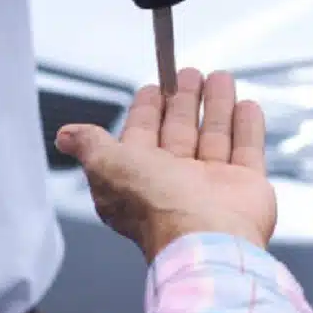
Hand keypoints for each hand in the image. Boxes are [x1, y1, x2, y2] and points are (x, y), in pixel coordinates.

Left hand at [55, 69, 276, 260]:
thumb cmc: (157, 208)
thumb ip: (91, 145)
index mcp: (141, 178)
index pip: (143, 136)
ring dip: (217, 105)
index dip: (147, 110)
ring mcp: (213, 184)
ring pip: (215, 136)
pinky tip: (246, 105)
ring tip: (220, 77)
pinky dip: (247, 127)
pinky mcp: (245, 185)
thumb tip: (65, 136)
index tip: (154, 87)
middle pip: (181, 131)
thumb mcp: (109, 167)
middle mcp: (176, 181)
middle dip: (185, 100)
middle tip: (189, 74)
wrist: (207, 238)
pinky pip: (247, 150)